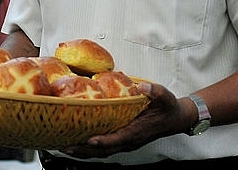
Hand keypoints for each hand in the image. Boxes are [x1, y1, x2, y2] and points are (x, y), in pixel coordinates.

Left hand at [60, 83, 186, 158]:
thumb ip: (155, 91)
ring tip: (63, 146)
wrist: (175, 119)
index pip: (118, 139)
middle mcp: (128, 140)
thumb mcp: (165, 97)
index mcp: (137, 132)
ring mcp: (124, 142)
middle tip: (64, 146)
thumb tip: (143, 86)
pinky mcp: (121, 140)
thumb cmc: (167, 108)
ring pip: (101, 152)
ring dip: (82, 151)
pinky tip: (76, 142)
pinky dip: (88, 147)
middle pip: (103, 150)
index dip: (104, 141)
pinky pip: (102, 147)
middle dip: (84, 150)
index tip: (89, 140)